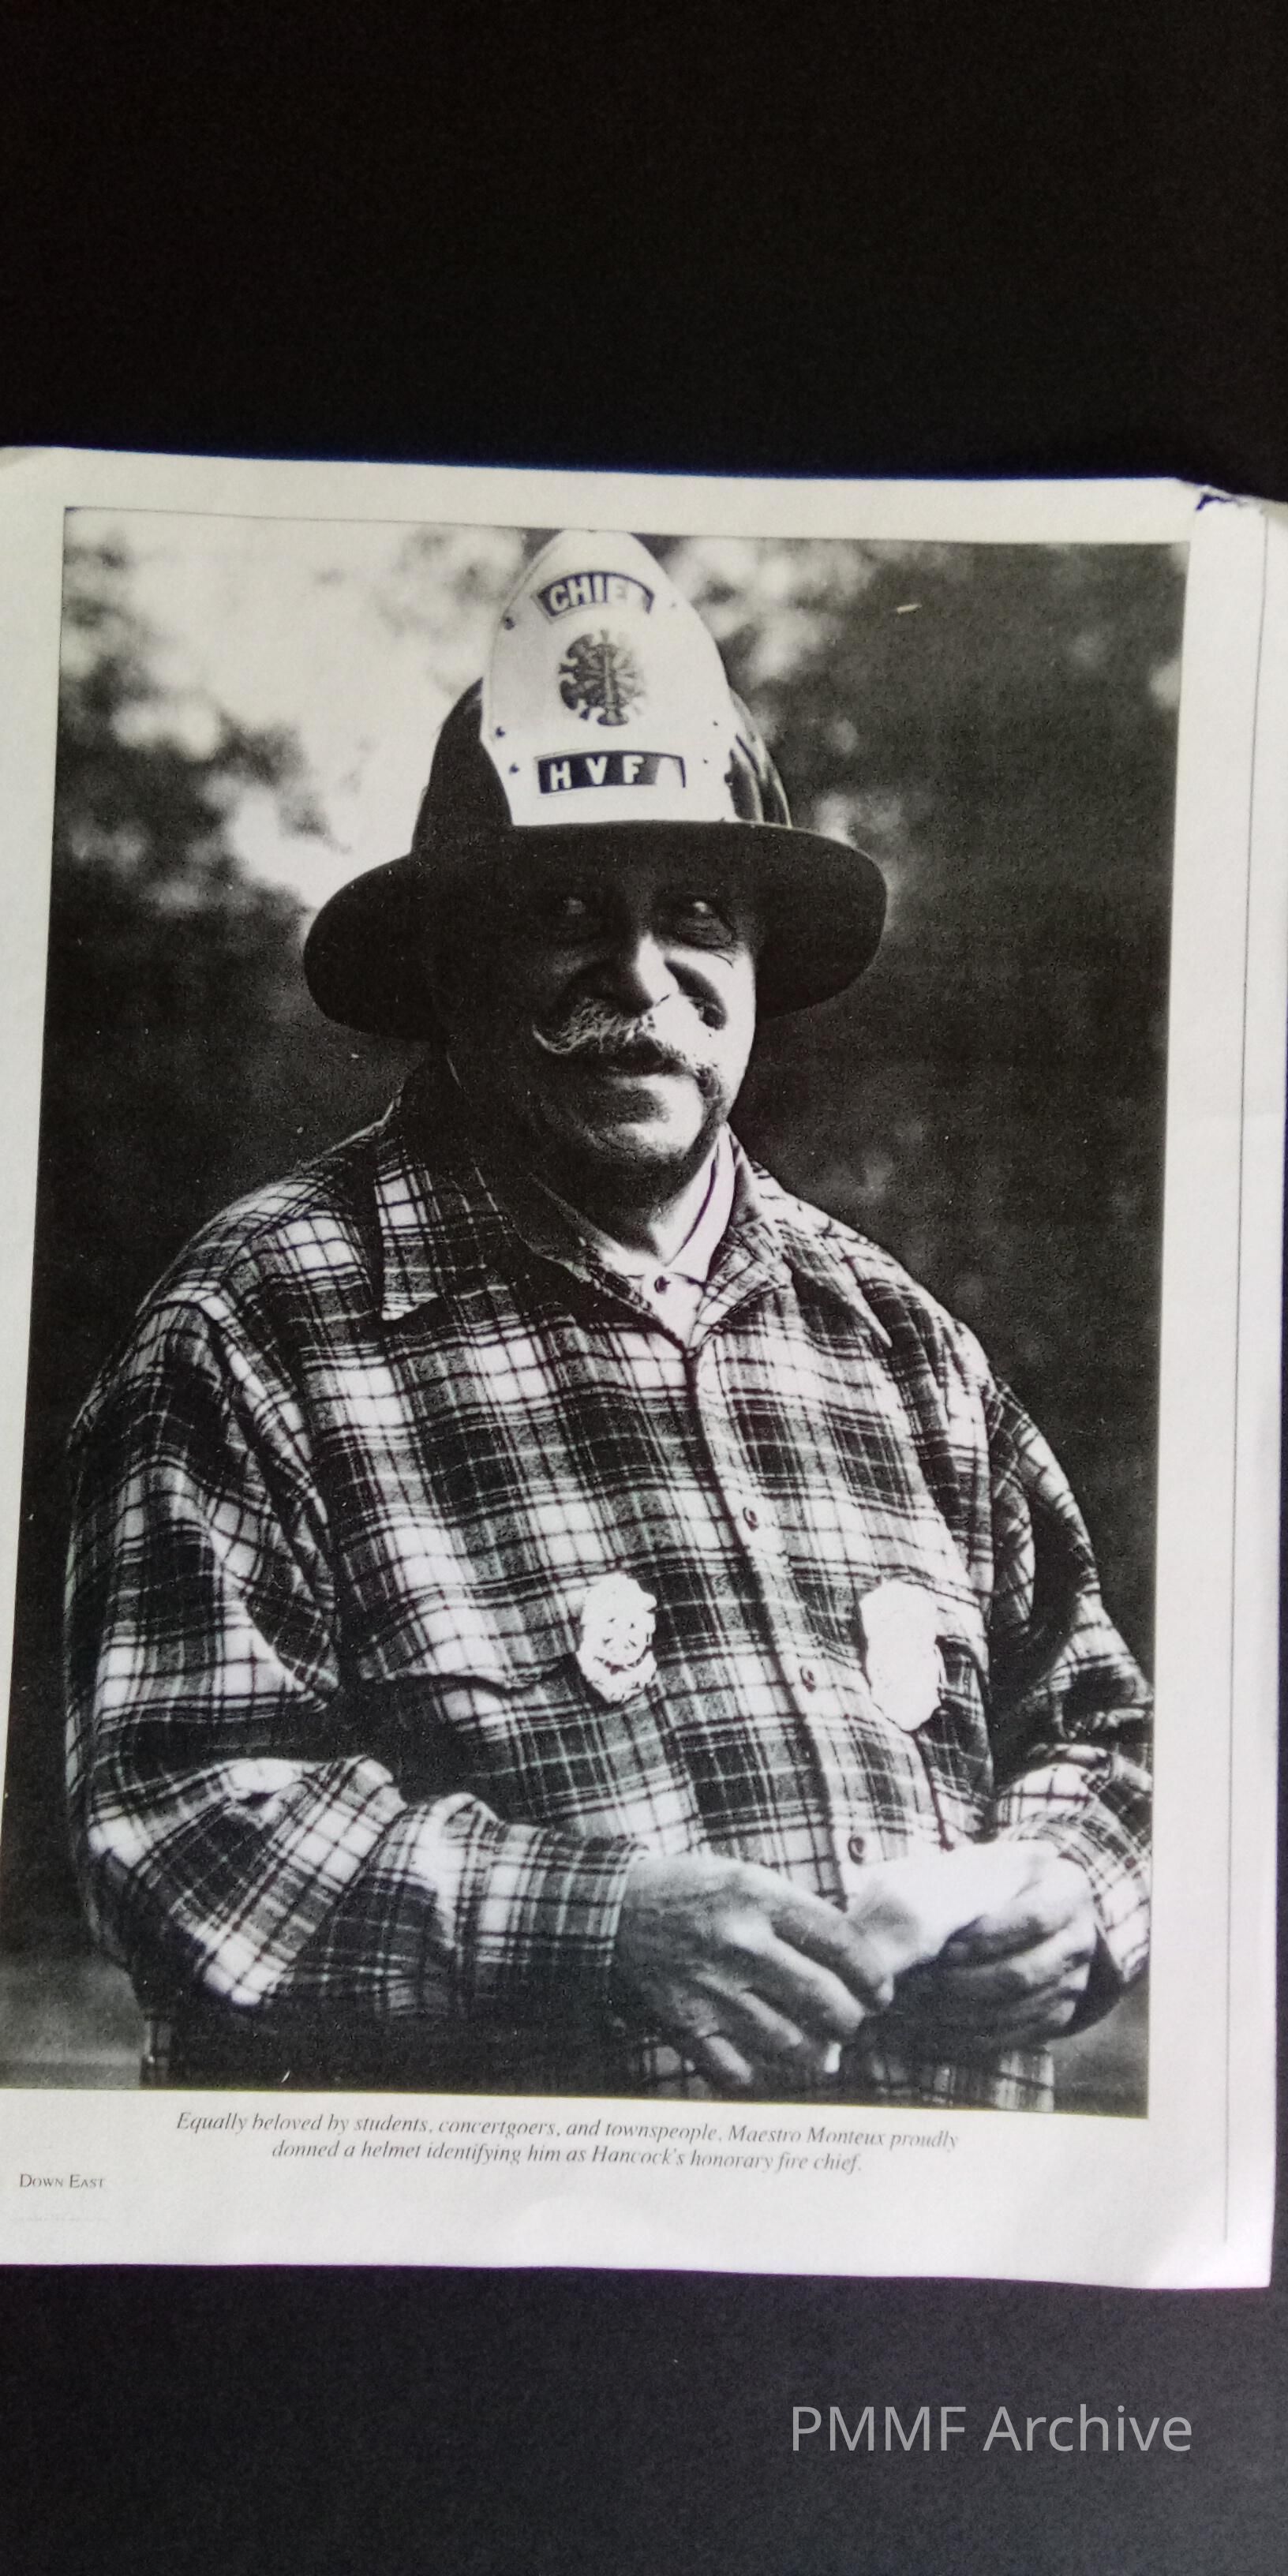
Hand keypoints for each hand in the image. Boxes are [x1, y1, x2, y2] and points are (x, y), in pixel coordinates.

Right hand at [614, 1852, 897, 2091]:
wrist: (608, 1912)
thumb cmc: (687, 1892)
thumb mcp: (745, 1878)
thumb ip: (795, 1915)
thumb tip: (851, 1962)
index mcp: (759, 1897)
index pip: (842, 1943)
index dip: (874, 1975)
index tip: (881, 1992)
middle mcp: (740, 1944)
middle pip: (826, 2000)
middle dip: (851, 2019)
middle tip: (851, 2020)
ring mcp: (712, 1990)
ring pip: (792, 2043)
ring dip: (818, 2052)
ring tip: (822, 2047)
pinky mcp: (686, 2026)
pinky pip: (740, 2072)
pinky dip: (762, 2074)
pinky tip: (769, 2062)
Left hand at [886, 1846, 1098, 2051]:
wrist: (1041, 1916)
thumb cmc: (1004, 1884)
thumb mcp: (998, 1865)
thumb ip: (979, 1874)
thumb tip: (940, 1888)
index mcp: (1068, 1892)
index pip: (1035, 1918)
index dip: (989, 1935)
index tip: (947, 1943)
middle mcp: (1080, 1940)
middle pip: (1025, 1971)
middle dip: (967, 1981)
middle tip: (922, 1983)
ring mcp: (1074, 1982)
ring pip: (1019, 2008)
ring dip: (964, 2013)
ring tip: (919, 2011)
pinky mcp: (1061, 2016)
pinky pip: (1018, 2036)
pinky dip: (974, 2039)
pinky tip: (935, 2034)